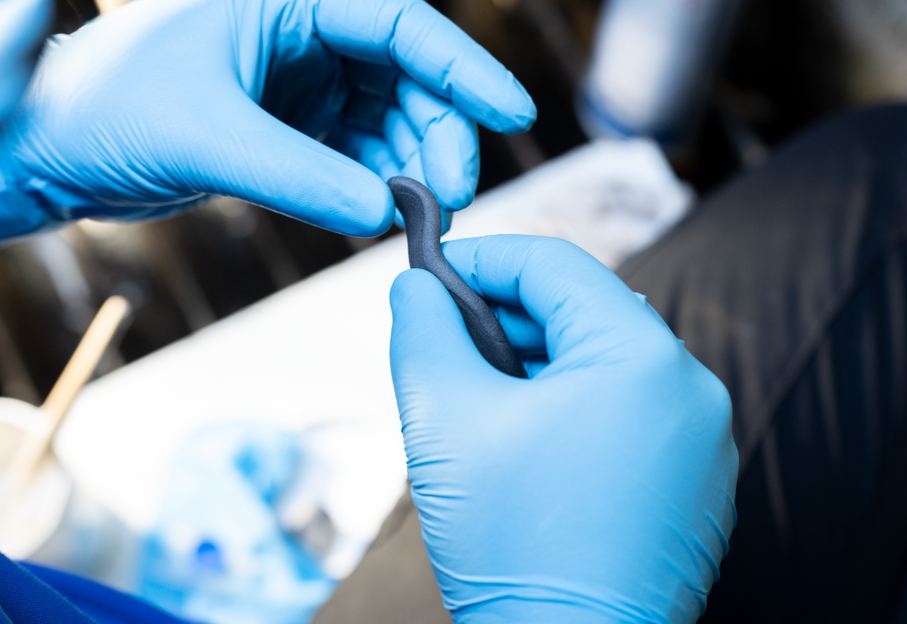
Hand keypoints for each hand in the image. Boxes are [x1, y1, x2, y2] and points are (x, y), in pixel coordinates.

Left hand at [2, 0, 534, 238]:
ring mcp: (301, 79)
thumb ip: (302, 175)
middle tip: (451, 196)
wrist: (48, 149)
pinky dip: (380, 183)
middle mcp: (302, 30)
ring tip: (425, 214)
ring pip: (391, 118)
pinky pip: (360, 152)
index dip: (464, 68)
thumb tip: (385, 214)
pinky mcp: (293, 125)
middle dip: (441, 134)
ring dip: (415, 166)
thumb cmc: (104, 110)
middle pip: (409, 76)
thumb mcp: (208, 135)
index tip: (512, 115)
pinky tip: (388, 212)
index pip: (400, 23)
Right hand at [389, 235, 737, 623]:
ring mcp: (702, 443)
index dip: (483, 259)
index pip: (554, 266)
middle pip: (583, 313)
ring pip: (604, 365)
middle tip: (444, 338)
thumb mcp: (444, 415)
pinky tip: (522, 439)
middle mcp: (692, 390)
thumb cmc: (511, 544)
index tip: (433, 274)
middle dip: (504, 317)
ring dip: (536, 363)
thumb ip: (423, 328)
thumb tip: (418, 286)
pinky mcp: (694, 485)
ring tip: (477, 393)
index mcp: (643, 357)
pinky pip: (628, 414)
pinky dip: (572, 407)